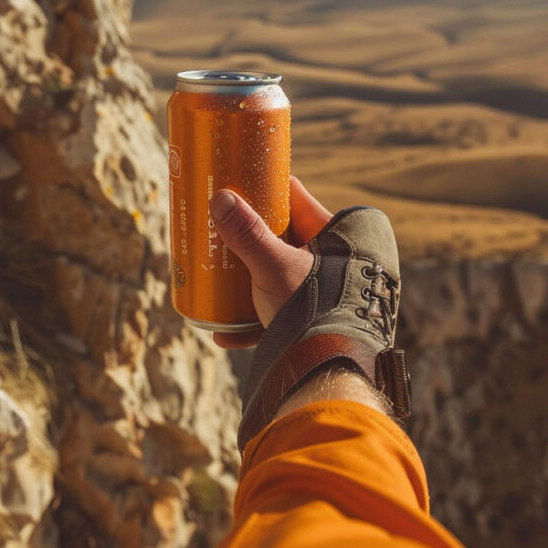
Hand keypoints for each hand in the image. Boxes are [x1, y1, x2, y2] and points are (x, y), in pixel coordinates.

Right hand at [207, 176, 332, 348]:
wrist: (333, 365)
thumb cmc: (315, 307)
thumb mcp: (275, 266)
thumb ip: (248, 234)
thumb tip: (221, 198)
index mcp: (332, 234)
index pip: (294, 196)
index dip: (264, 186)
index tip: (234, 182)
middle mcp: (330, 259)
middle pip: (278, 236)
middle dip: (246, 237)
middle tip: (215, 229)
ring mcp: (320, 290)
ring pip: (273, 274)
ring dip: (243, 280)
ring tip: (214, 281)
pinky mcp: (310, 321)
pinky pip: (273, 314)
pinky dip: (249, 322)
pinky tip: (223, 333)